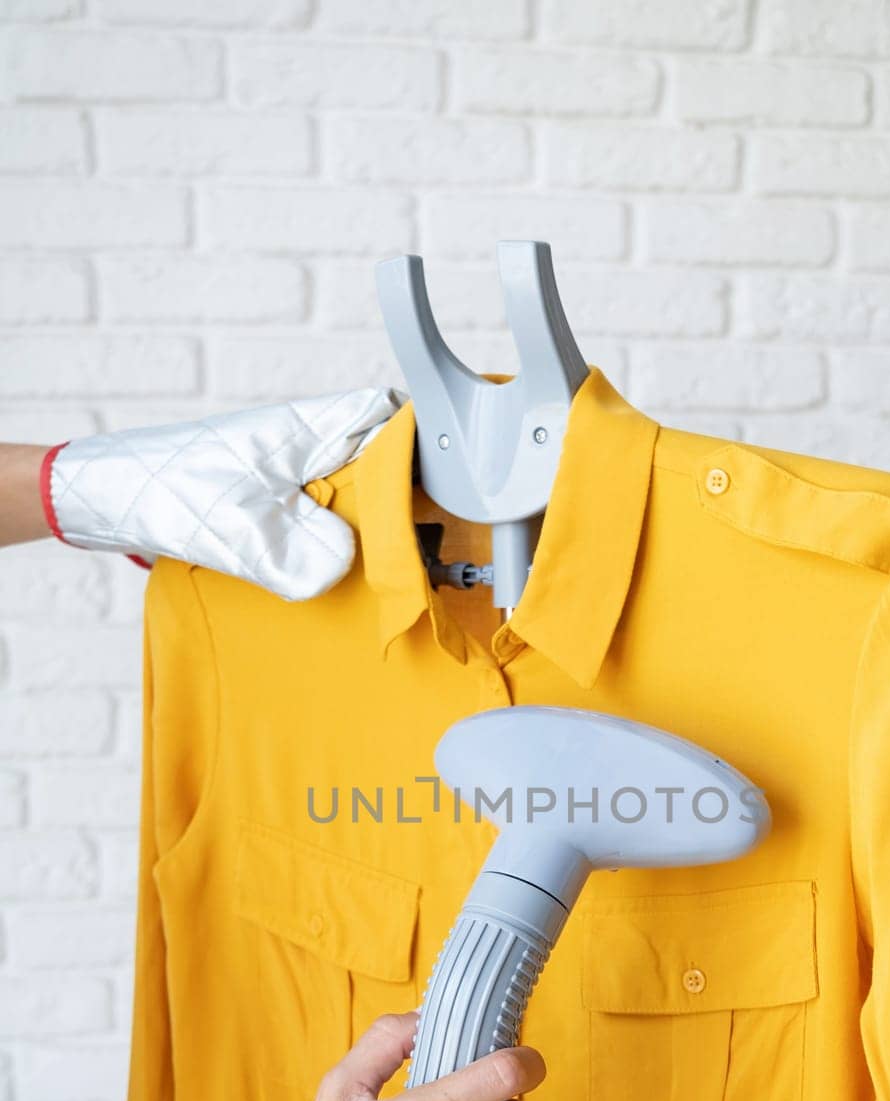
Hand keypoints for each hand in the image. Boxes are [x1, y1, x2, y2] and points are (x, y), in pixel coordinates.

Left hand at [39, 387, 404, 599]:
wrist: (107, 497)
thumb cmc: (170, 495)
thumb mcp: (242, 534)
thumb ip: (299, 555)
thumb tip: (345, 568)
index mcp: (304, 429)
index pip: (384, 411)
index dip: (421, 438)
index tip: (450, 480)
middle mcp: (301, 439)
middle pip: (375, 450)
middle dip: (403, 488)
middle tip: (427, 534)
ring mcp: (286, 464)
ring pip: (350, 481)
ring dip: (368, 517)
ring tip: (389, 558)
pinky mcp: (269, 491)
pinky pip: (321, 506)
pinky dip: (335, 534)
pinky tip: (336, 567)